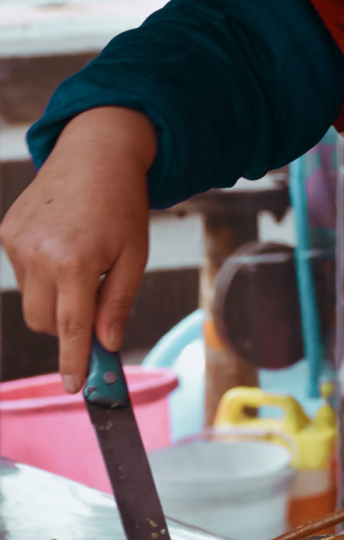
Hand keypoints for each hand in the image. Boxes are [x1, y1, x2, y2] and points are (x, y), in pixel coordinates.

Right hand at [0, 108, 155, 392]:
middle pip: (43, 321)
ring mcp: (17, 243)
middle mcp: (39, 254)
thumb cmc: (122, 205)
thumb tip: (106, 343)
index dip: (73, 360)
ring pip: (31, 299)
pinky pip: (22, 272)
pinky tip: (63, 241)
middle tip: (93, 302)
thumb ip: (117, 302)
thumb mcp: (134, 256)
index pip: (70, 327)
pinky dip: (43, 271)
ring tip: (82, 257)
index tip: (73, 386)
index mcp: (75, 262)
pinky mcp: (6, 232)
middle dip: (65, 325)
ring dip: (55, 295)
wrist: (96, 153)